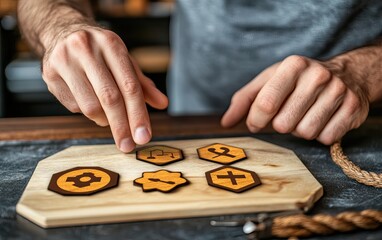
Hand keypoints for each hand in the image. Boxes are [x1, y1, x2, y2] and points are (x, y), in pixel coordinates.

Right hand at [42, 26, 167, 151]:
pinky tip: (89, 100)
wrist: (62, 32)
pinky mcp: (49, 74)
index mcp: (111, 44)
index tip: (144, 136)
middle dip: (121, 126)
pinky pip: (73, 106)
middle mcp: (86, 48)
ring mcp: (64, 60)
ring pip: (89, 106)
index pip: (129, 86)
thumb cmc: (100, 52)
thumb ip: (143, 84)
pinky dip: (86, 112)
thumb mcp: (124, 62)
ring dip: (104, 119)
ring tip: (108, 116)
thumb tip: (163, 104)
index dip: (138, 114)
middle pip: (109, 98)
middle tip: (128, 146)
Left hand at [221, 55, 369, 144]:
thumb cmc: (297, 81)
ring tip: (305, 114)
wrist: (347, 74)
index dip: (255, 120)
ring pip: (305, 133)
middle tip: (288, 113)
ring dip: (300, 130)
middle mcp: (317, 75)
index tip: (255, 123)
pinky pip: (326, 138)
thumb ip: (244, 100)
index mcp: (293, 65)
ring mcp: (339, 91)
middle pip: (284, 124)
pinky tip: (322, 119)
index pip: (265, 104)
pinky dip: (320, 135)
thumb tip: (226, 123)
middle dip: (281, 125)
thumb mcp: (269, 81)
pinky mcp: (354, 109)